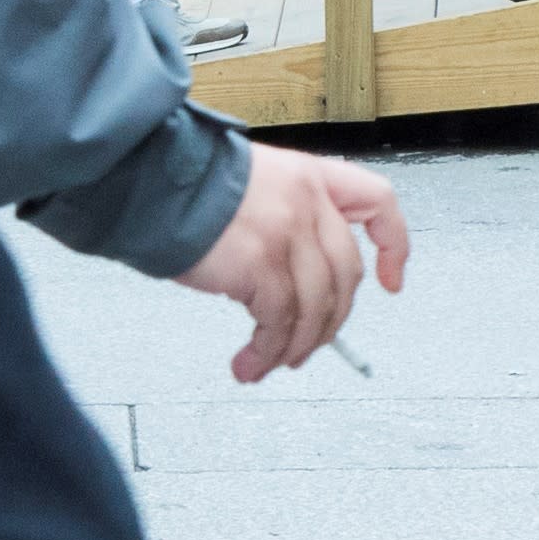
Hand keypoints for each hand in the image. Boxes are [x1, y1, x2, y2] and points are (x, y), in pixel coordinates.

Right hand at [174, 142, 411, 383]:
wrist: (146, 179)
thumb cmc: (183, 184)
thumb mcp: (251, 184)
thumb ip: (285, 216)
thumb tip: (297, 278)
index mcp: (309, 175)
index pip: (377, 202)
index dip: (393, 245)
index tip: (390, 280)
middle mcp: (306, 201)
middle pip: (345, 274)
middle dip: (330, 321)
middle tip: (307, 346)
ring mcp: (287, 232)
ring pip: (316, 306)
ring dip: (296, 347)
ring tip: (269, 364)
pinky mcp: (262, 265)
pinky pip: (279, 322)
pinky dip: (268, 351)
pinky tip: (250, 361)